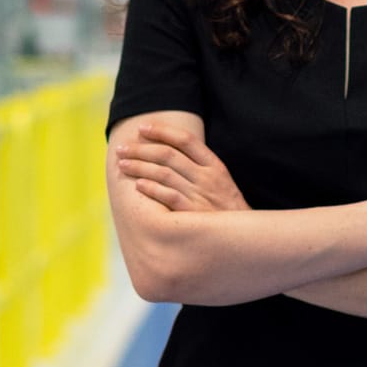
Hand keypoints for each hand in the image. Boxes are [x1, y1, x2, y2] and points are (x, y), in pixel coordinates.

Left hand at [114, 122, 248, 211]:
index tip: (142, 128)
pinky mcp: (193, 214)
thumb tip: (168, 152)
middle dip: (141, 149)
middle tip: (122, 148)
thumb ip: (198, 167)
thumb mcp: (221, 182)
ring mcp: (200, 195)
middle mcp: (207, 177)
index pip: (185, 139)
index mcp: (214, 165)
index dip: (162, 131)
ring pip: (164, 173)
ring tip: (122, 164)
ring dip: (139, 167)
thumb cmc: (226, 210)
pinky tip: (138, 185)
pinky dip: (152, 189)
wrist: (244, 238)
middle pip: (168, 155)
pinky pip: (169, 197)